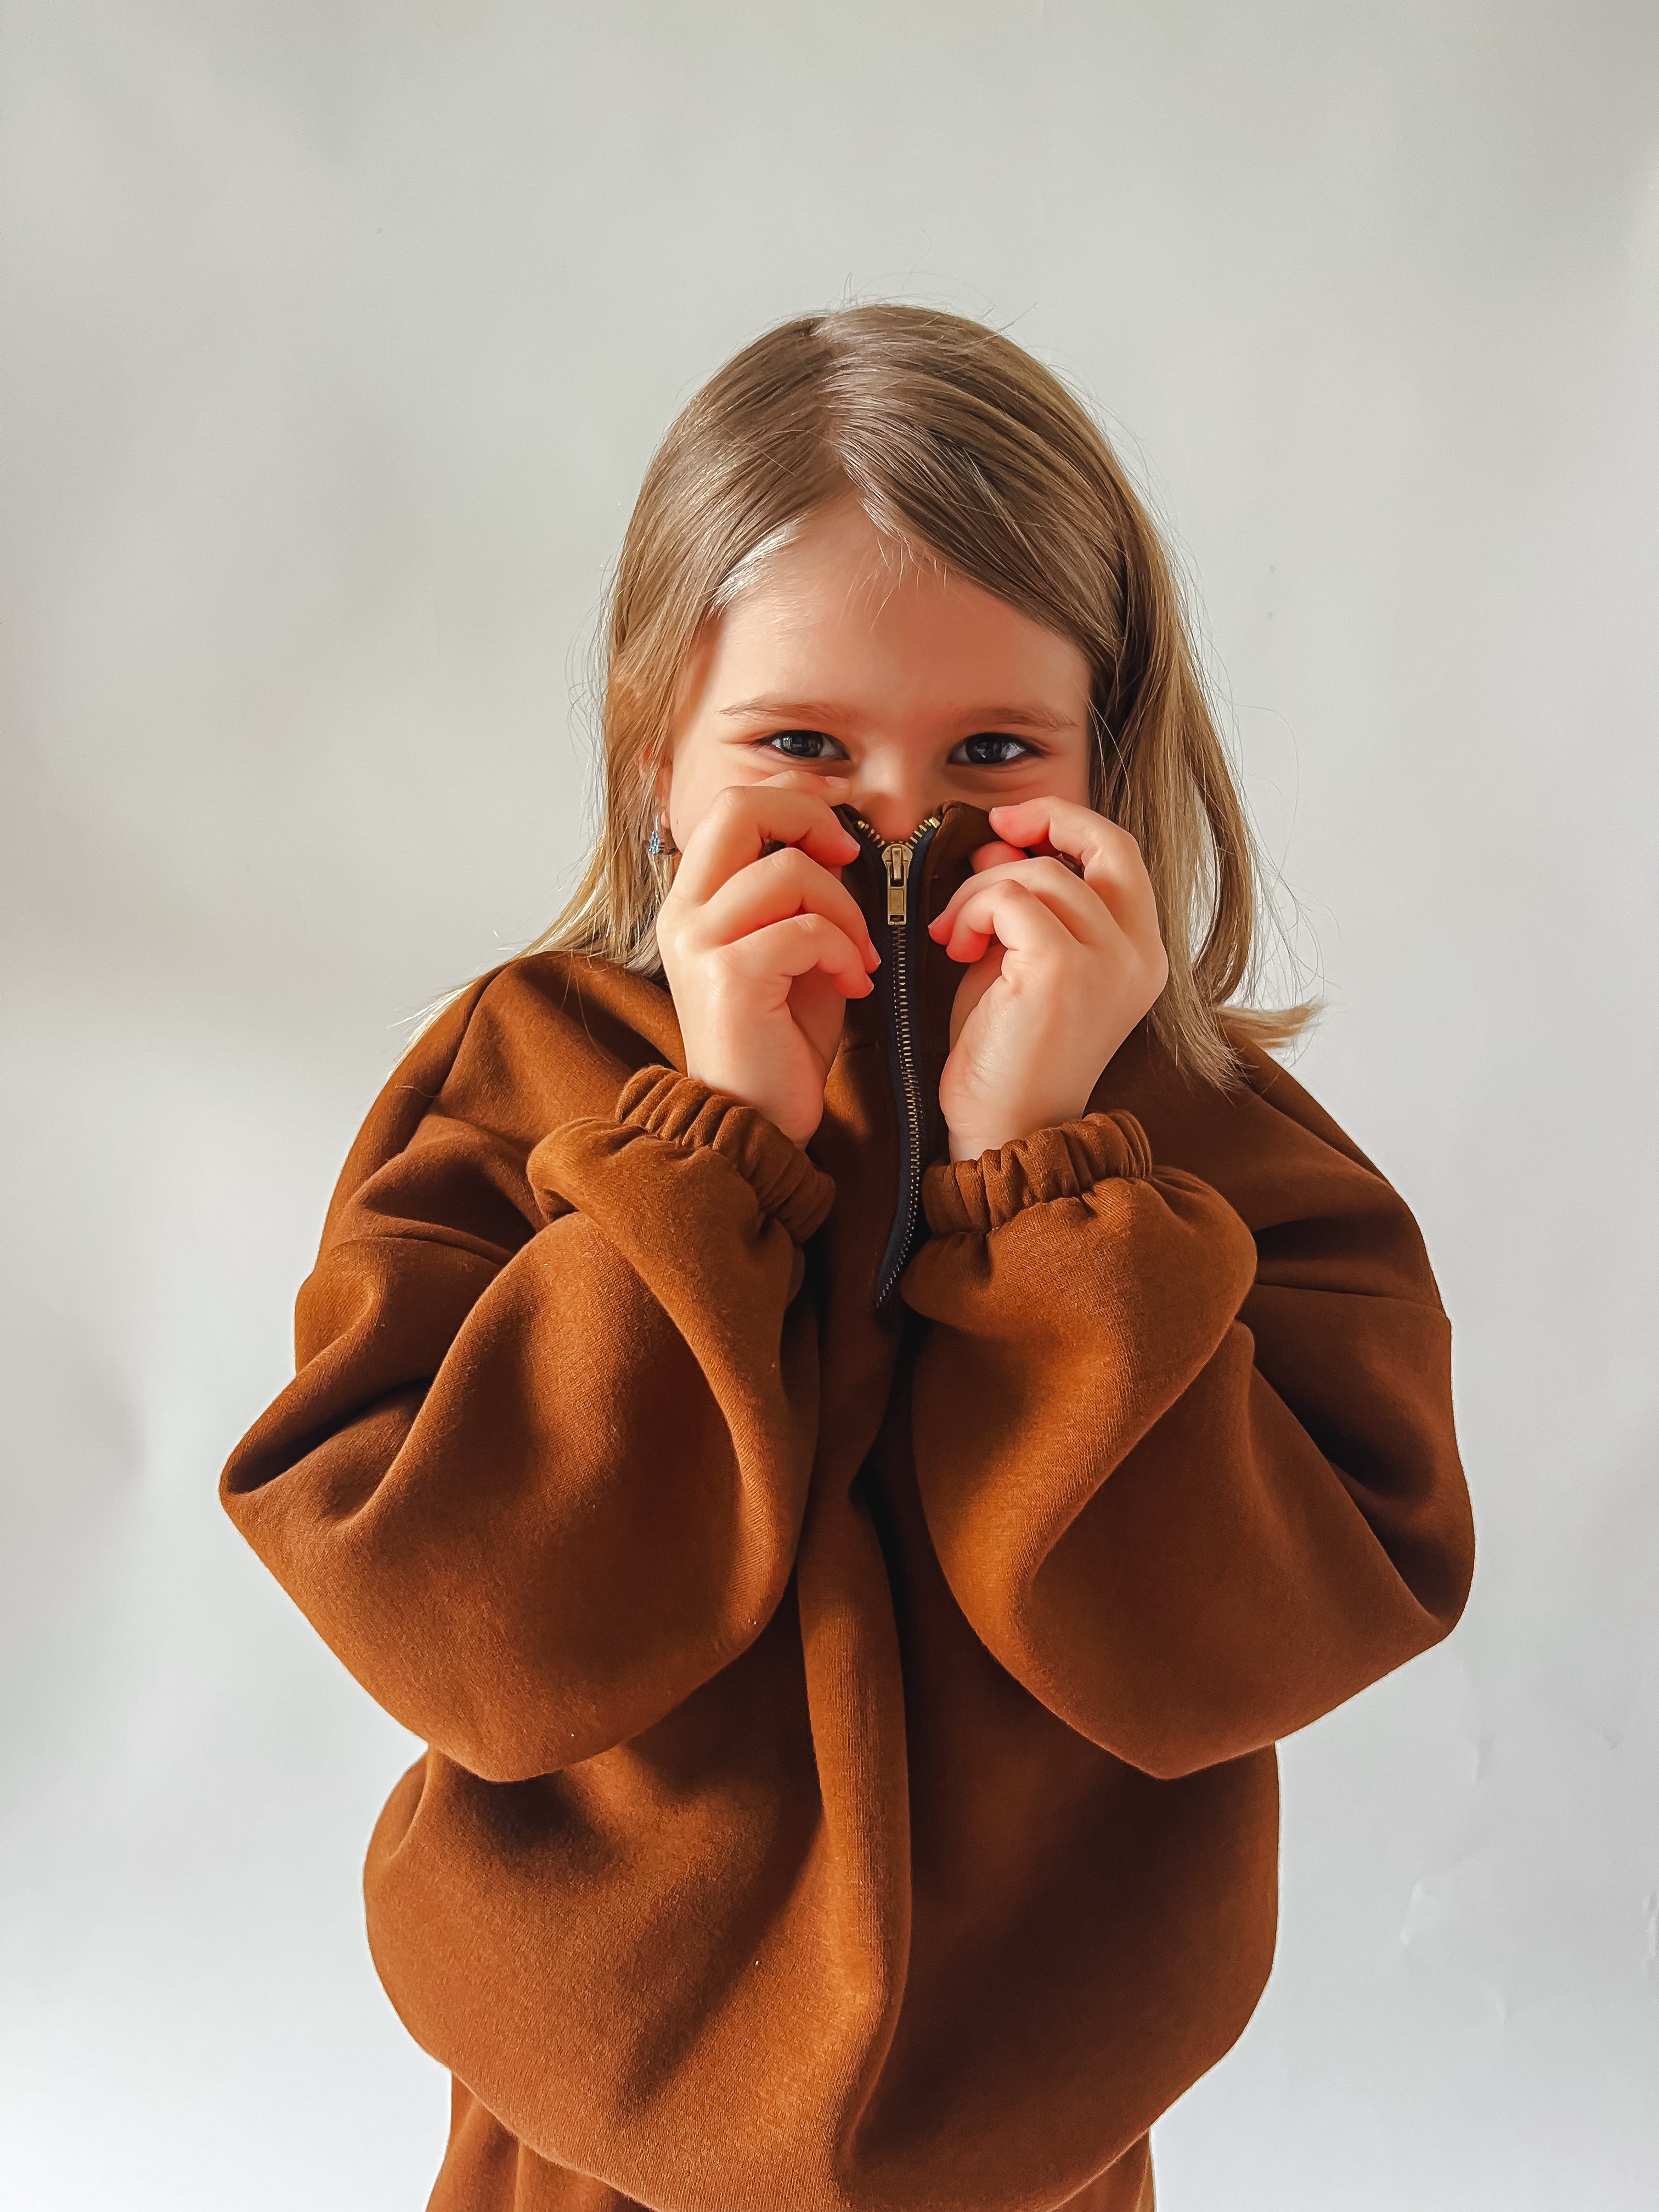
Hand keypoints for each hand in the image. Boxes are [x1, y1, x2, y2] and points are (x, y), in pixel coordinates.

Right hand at [654, 773, 879, 1145]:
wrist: (755, 1121)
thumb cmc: (777, 1041)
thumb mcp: (789, 951)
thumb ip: (798, 896)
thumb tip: (834, 842)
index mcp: (693, 901)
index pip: (732, 807)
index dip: (794, 803)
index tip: (839, 842)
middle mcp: (683, 913)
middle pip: (739, 806)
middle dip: (810, 817)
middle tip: (848, 857)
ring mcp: (699, 944)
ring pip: (787, 870)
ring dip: (844, 909)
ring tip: (858, 955)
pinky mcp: (728, 977)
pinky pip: (805, 929)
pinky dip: (845, 951)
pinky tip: (853, 984)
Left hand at [926, 797, 1168, 1161]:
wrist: (1003, 1131)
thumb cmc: (1007, 1058)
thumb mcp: (1021, 963)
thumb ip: (1024, 904)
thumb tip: (1001, 844)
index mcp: (1140, 955)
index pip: (1122, 855)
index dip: (1069, 823)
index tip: (1015, 826)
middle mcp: (1139, 955)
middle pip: (1106, 842)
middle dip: (1045, 818)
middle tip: (991, 833)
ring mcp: (1108, 961)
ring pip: (1043, 872)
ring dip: (981, 890)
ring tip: (954, 934)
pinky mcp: (1065, 969)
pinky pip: (1012, 897)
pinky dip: (973, 909)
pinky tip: (955, 946)